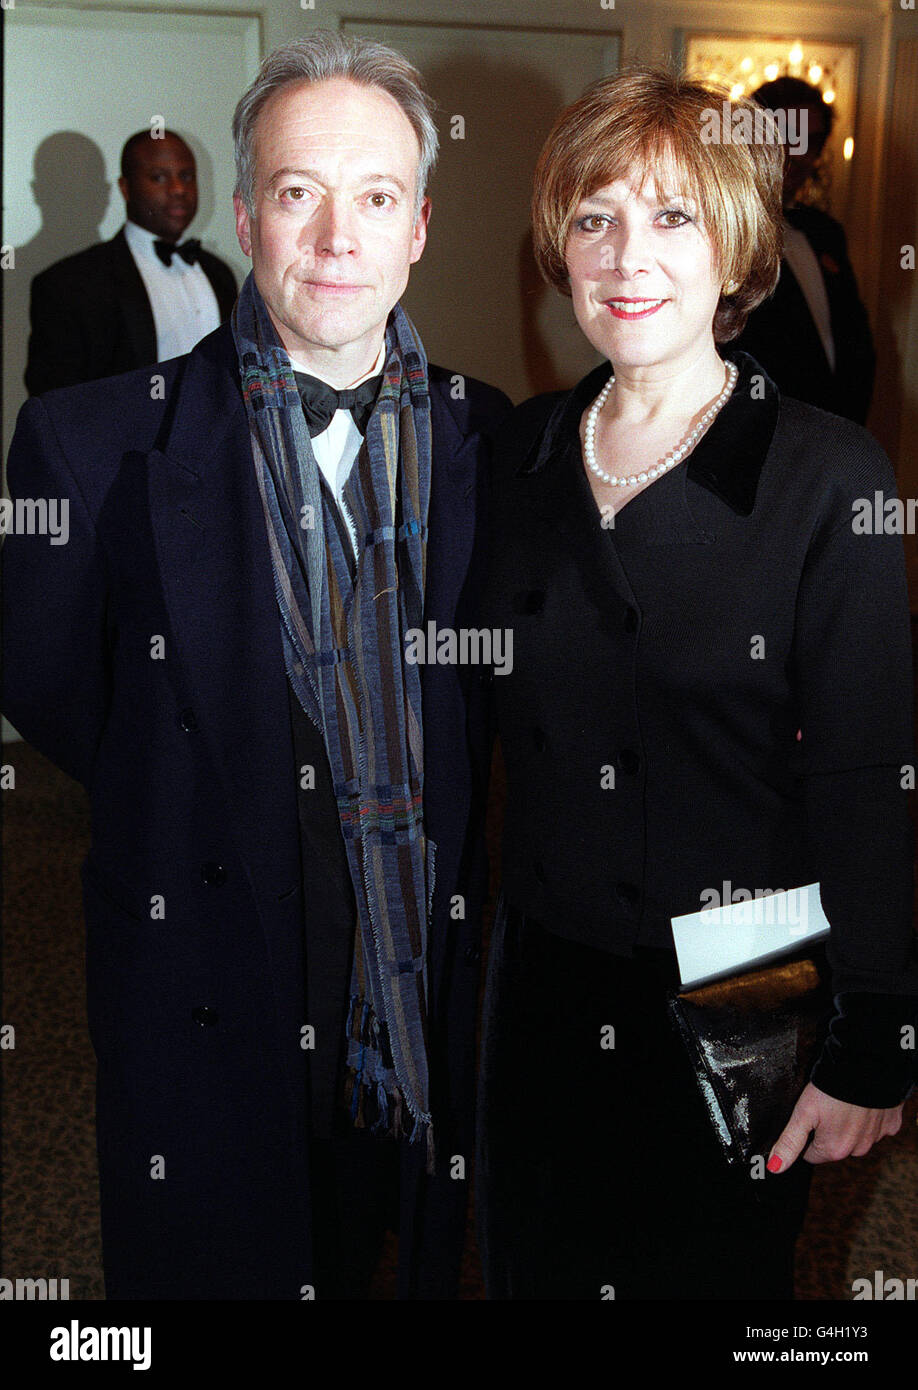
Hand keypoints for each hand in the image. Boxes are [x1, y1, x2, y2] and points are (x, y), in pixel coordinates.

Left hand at [767, 1082, 902, 1171]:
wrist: (867, 1067)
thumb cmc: (831, 1089)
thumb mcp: (803, 1113)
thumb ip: (790, 1141)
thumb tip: (775, 1167)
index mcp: (835, 1149)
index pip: (813, 1154)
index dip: (808, 1136)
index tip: (811, 1118)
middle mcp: (857, 1149)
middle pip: (835, 1146)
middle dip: (829, 1130)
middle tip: (827, 1106)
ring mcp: (876, 1138)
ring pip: (856, 1136)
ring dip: (850, 1124)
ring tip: (843, 1102)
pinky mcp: (891, 1124)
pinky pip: (876, 1125)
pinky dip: (870, 1116)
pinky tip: (863, 1101)